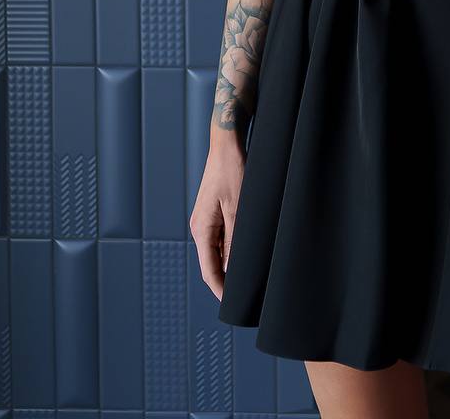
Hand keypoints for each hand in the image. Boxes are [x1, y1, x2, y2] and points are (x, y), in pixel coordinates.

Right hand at [190, 138, 246, 299]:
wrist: (227, 143)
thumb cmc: (233, 171)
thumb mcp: (238, 208)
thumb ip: (234, 241)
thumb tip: (233, 270)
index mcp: (202, 229)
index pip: (209, 270)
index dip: (221, 290)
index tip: (235, 306)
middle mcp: (200, 227)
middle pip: (212, 264)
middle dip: (227, 281)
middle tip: (247, 296)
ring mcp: (206, 220)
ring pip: (217, 252)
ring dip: (230, 265)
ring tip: (249, 279)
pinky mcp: (214, 212)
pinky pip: (221, 239)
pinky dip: (232, 250)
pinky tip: (245, 254)